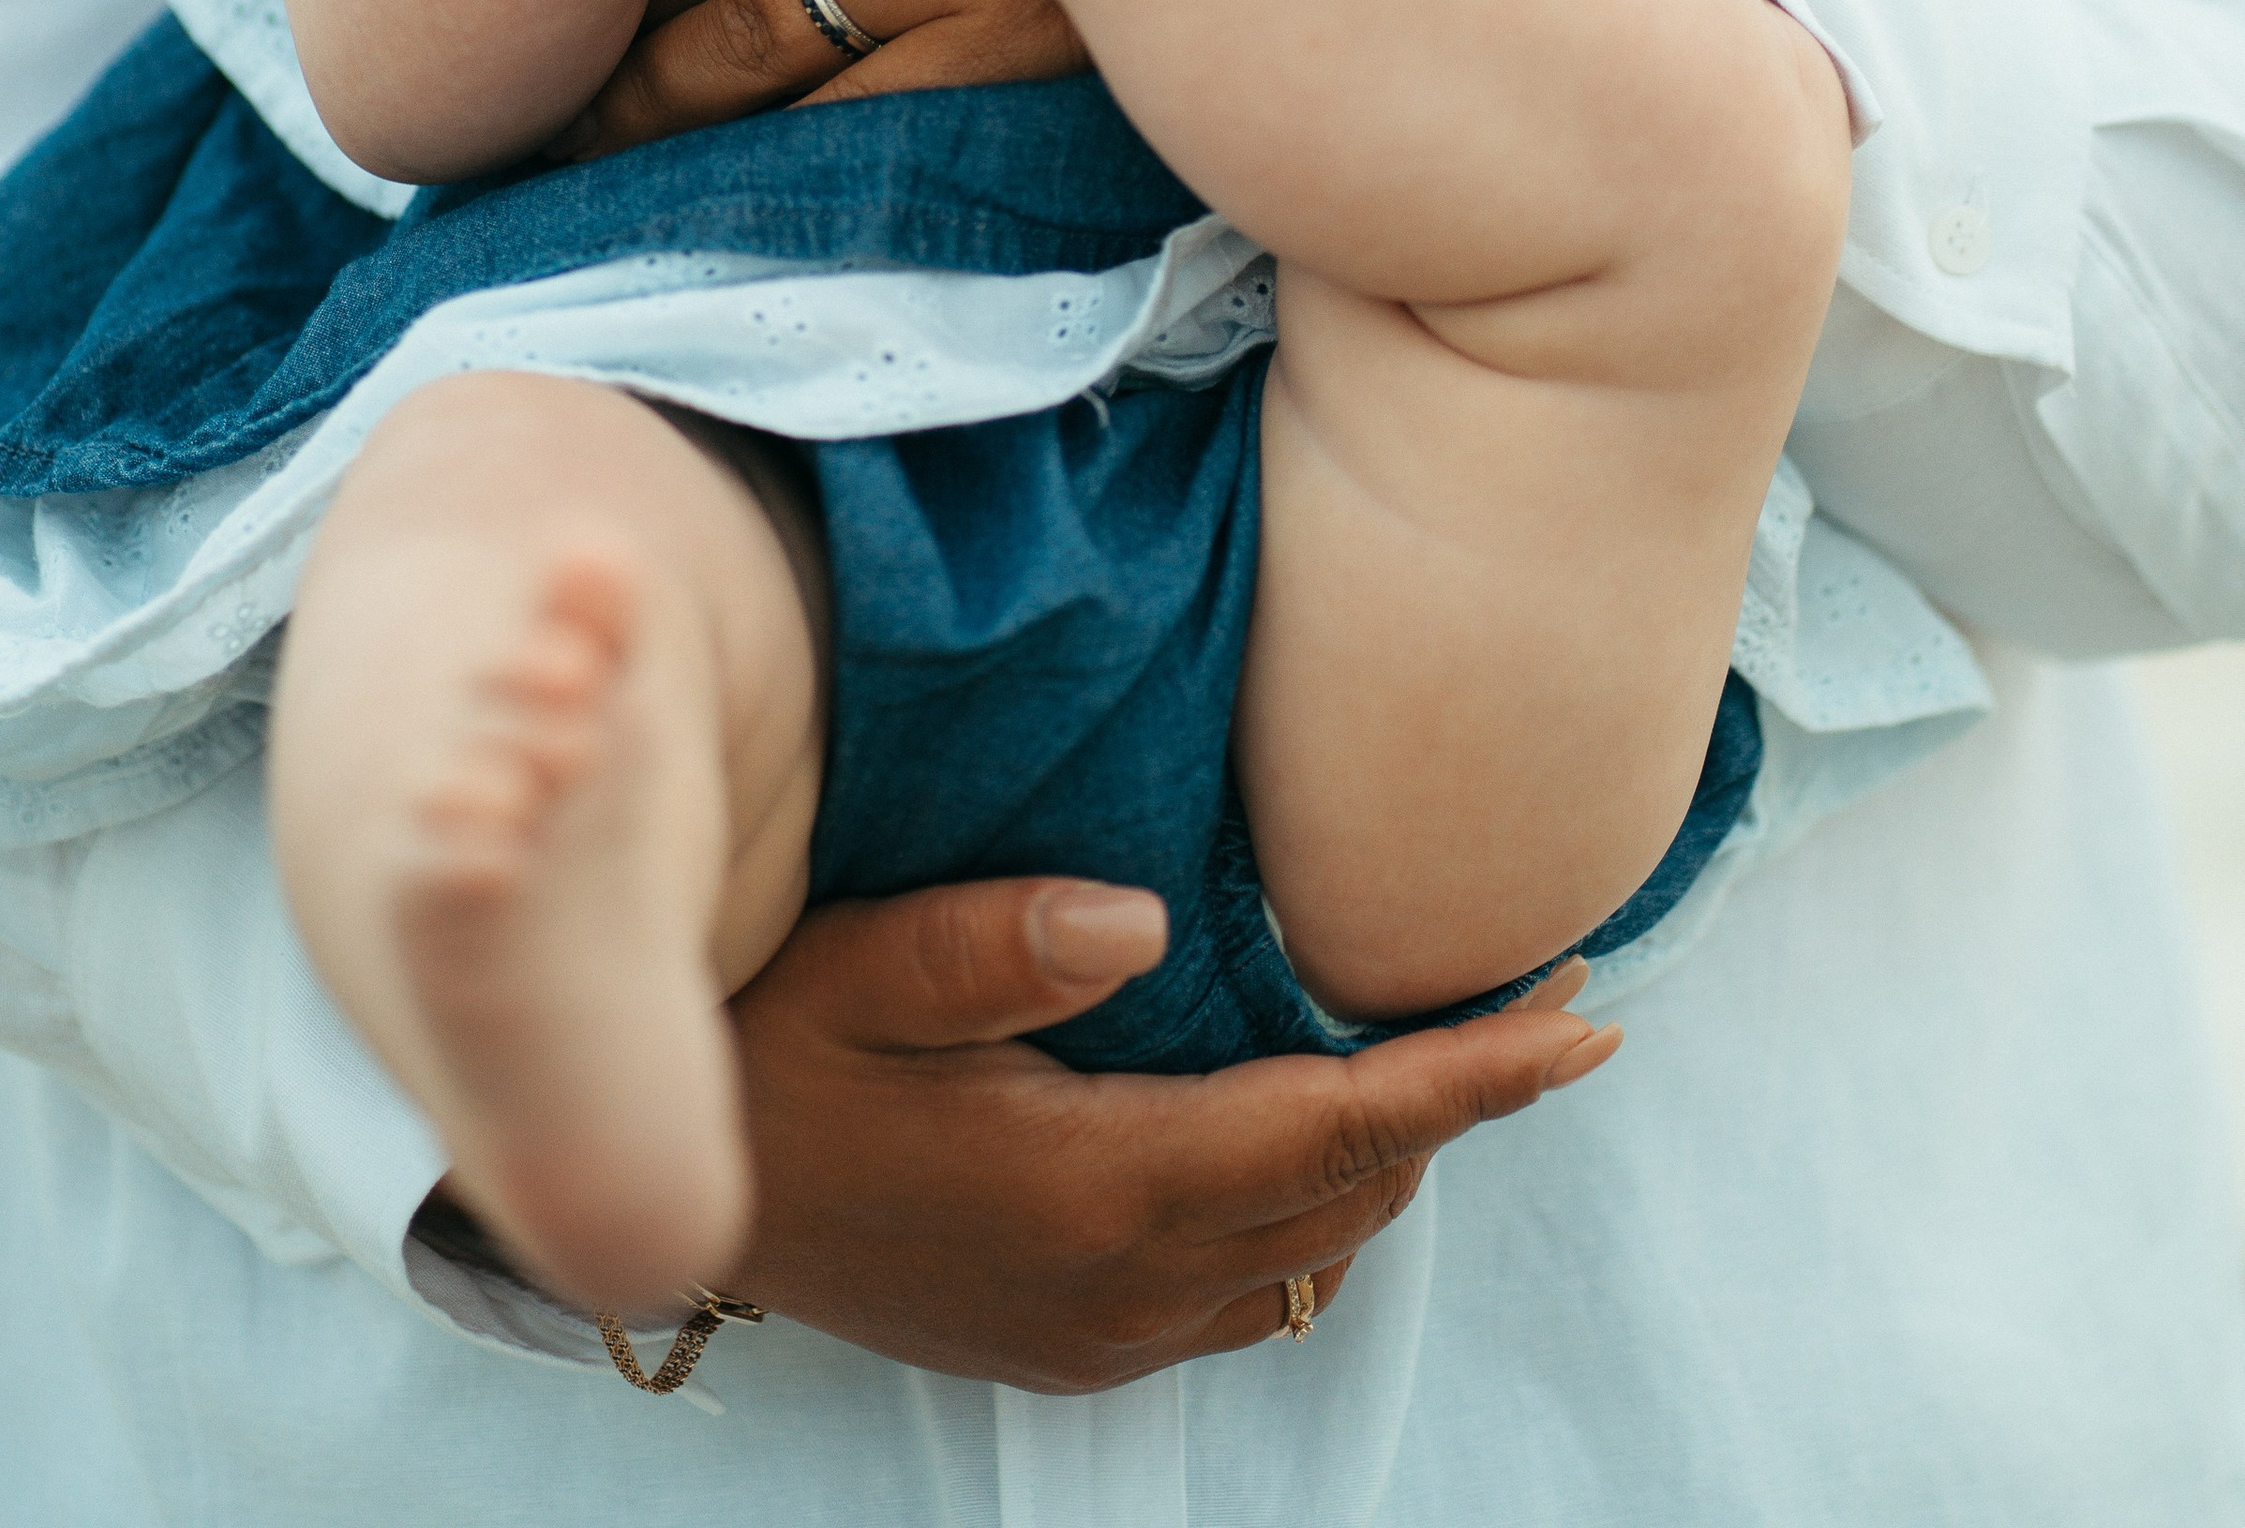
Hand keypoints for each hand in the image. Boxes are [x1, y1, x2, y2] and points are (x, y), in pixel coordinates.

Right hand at [729, 876, 1616, 1389]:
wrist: (676, 1194)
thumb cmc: (766, 1057)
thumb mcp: (857, 972)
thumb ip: (998, 946)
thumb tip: (1147, 915)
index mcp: (1095, 1185)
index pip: (1339, 1125)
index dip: (1474, 1074)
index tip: (1584, 1018)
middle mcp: (1125, 1281)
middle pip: (1353, 1190)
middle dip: (1464, 1100)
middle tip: (1550, 1000)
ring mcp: (1104, 1330)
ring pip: (1314, 1248)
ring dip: (1393, 1154)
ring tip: (1456, 1052)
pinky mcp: (1077, 1343)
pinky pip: (1252, 1291)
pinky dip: (1317, 1206)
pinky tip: (1311, 1132)